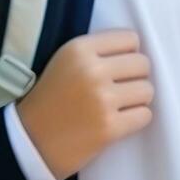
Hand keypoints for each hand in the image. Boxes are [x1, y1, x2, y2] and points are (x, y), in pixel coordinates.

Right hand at [13, 29, 153, 179]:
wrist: (31, 140)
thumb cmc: (51, 98)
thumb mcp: (65, 61)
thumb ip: (97, 51)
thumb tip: (138, 51)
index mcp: (79, 49)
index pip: (130, 39)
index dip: (128, 54)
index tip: (118, 67)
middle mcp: (92, 70)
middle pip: (143, 64)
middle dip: (135, 77)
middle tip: (120, 89)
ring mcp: (102, 100)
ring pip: (147, 90)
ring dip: (137, 99)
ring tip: (118, 105)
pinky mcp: (109, 127)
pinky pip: (145, 115)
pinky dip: (136, 119)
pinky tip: (118, 120)